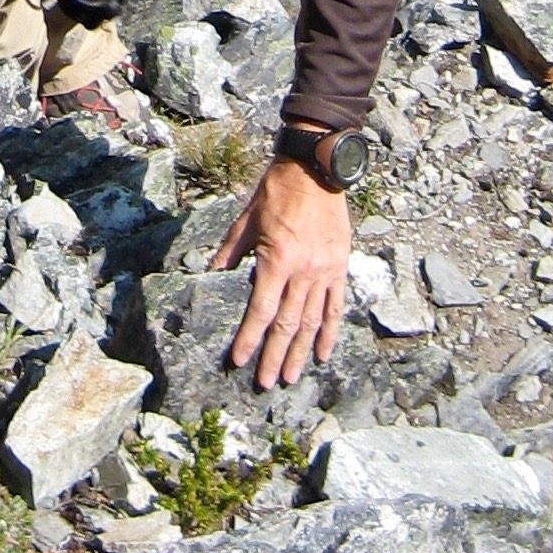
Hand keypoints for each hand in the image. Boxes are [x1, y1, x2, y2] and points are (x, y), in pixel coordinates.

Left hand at [212, 155, 351, 387]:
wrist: (316, 169)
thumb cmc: (276, 191)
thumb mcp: (245, 220)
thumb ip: (229, 252)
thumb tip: (211, 275)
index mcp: (276, 260)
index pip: (260, 311)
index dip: (249, 339)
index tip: (239, 361)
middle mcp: (303, 271)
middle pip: (287, 325)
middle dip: (275, 356)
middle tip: (265, 382)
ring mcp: (325, 271)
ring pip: (312, 322)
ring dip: (301, 352)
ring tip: (291, 377)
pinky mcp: (340, 266)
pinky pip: (336, 306)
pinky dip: (330, 332)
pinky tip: (324, 353)